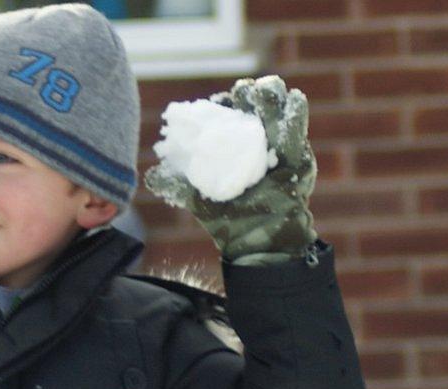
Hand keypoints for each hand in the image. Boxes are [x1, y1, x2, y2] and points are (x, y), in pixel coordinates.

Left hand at [145, 75, 317, 264]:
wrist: (254, 241)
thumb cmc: (226, 220)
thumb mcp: (197, 201)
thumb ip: (174, 186)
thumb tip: (149, 176)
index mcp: (229, 146)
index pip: (225, 118)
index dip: (221, 107)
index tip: (216, 102)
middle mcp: (253, 142)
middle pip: (252, 109)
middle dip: (248, 96)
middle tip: (242, 91)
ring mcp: (276, 147)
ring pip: (276, 114)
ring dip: (271, 98)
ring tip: (265, 88)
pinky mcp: (297, 157)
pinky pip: (297, 132)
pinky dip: (296, 114)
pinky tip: (294, 98)